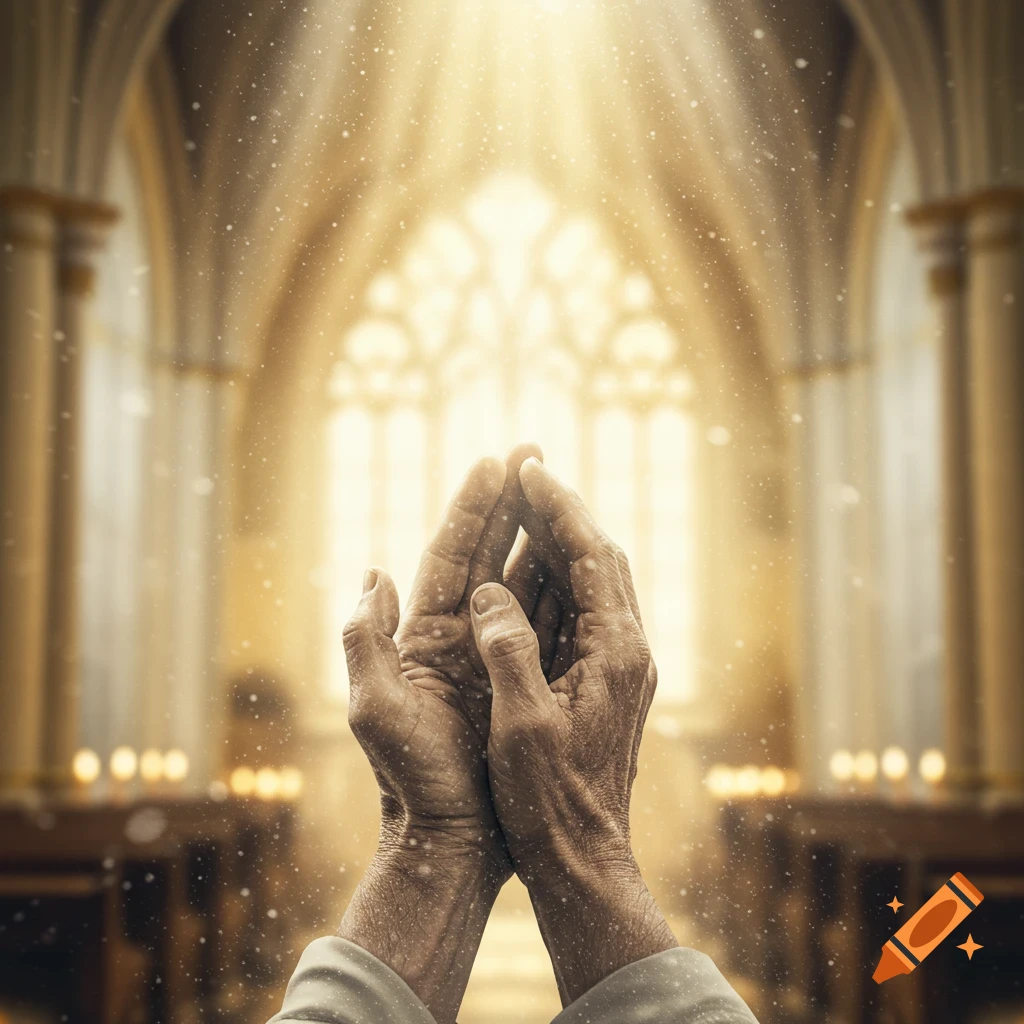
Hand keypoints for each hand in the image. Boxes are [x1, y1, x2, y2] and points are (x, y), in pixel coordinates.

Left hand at [337, 450, 535, 1021]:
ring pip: (522, 579)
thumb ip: (366, 639)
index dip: (471, 507)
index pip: (451, 554)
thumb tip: (375, 572)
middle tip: (533, 452)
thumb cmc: (410, 780)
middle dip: (509, 503)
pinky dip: (562, 586)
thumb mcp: (375, 710)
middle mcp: (457, 636)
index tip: (495, 461)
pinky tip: (581, 559)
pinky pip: (547, 622)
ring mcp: (492, 656)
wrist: (450, 842)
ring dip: (539, 534)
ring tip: (560, 491)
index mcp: (423, 634)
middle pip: (488, 553)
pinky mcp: (521, 680)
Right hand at [471, 457, 675, 1003]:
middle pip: (600, 559)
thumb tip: (490, 592)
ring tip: (526, 505)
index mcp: (615, 653)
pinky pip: (585, 610)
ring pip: (595, 582)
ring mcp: (621, 665)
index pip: (591, 556)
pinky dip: (559, 578)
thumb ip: (509, 650)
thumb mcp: (522, 725)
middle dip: (563, 512)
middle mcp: (628, 651)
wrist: (584, 857)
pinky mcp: (608, 682)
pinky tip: (531, 570)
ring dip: (562, 541)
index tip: (529, 469)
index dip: (560, 508)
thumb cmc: (550, 800)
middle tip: (527, 472)